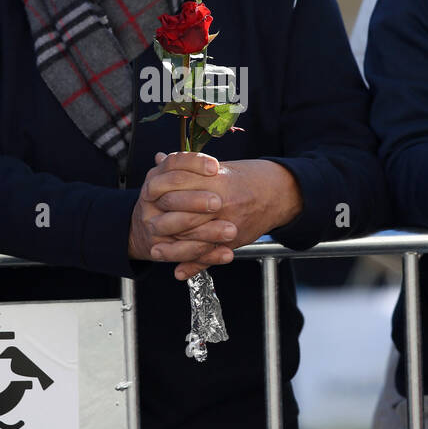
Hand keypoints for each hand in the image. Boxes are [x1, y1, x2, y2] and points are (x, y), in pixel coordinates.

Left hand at [148, 155, 302, 280]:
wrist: (280, 191)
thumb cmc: (247, 177)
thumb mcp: (218, 168)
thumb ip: (186, 166)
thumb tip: (158, 158)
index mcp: (215, 180)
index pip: (180, 186)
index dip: (162, 193)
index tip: (148, 196)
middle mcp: (222, 202)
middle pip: (185, 216)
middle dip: (164, 223)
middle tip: (148, 226)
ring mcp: (229, 223)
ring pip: (196, 239)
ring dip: (174, 248)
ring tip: (155, 250)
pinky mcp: (236, 239)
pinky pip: (211, 254)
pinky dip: (194, 264)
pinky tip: (179, 270)